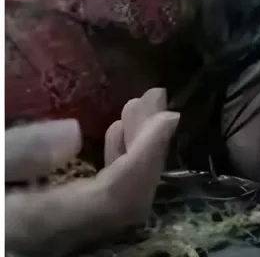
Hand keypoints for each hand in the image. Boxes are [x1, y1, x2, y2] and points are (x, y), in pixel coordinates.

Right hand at [5, 88, 179, 256]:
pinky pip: (103, 203)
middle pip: (127, 197)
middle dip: (148, 146)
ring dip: (134, 151)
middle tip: (156, 97)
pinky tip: (115, 134)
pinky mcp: (59, 229)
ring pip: (119, 200)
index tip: (169, 116)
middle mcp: (63, 237)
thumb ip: (15, 154)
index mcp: (40, 225)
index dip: (147, 155)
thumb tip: (73, 133)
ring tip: (138, 107)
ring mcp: (63, 236)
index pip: (116, 193)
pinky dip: (117, 166)